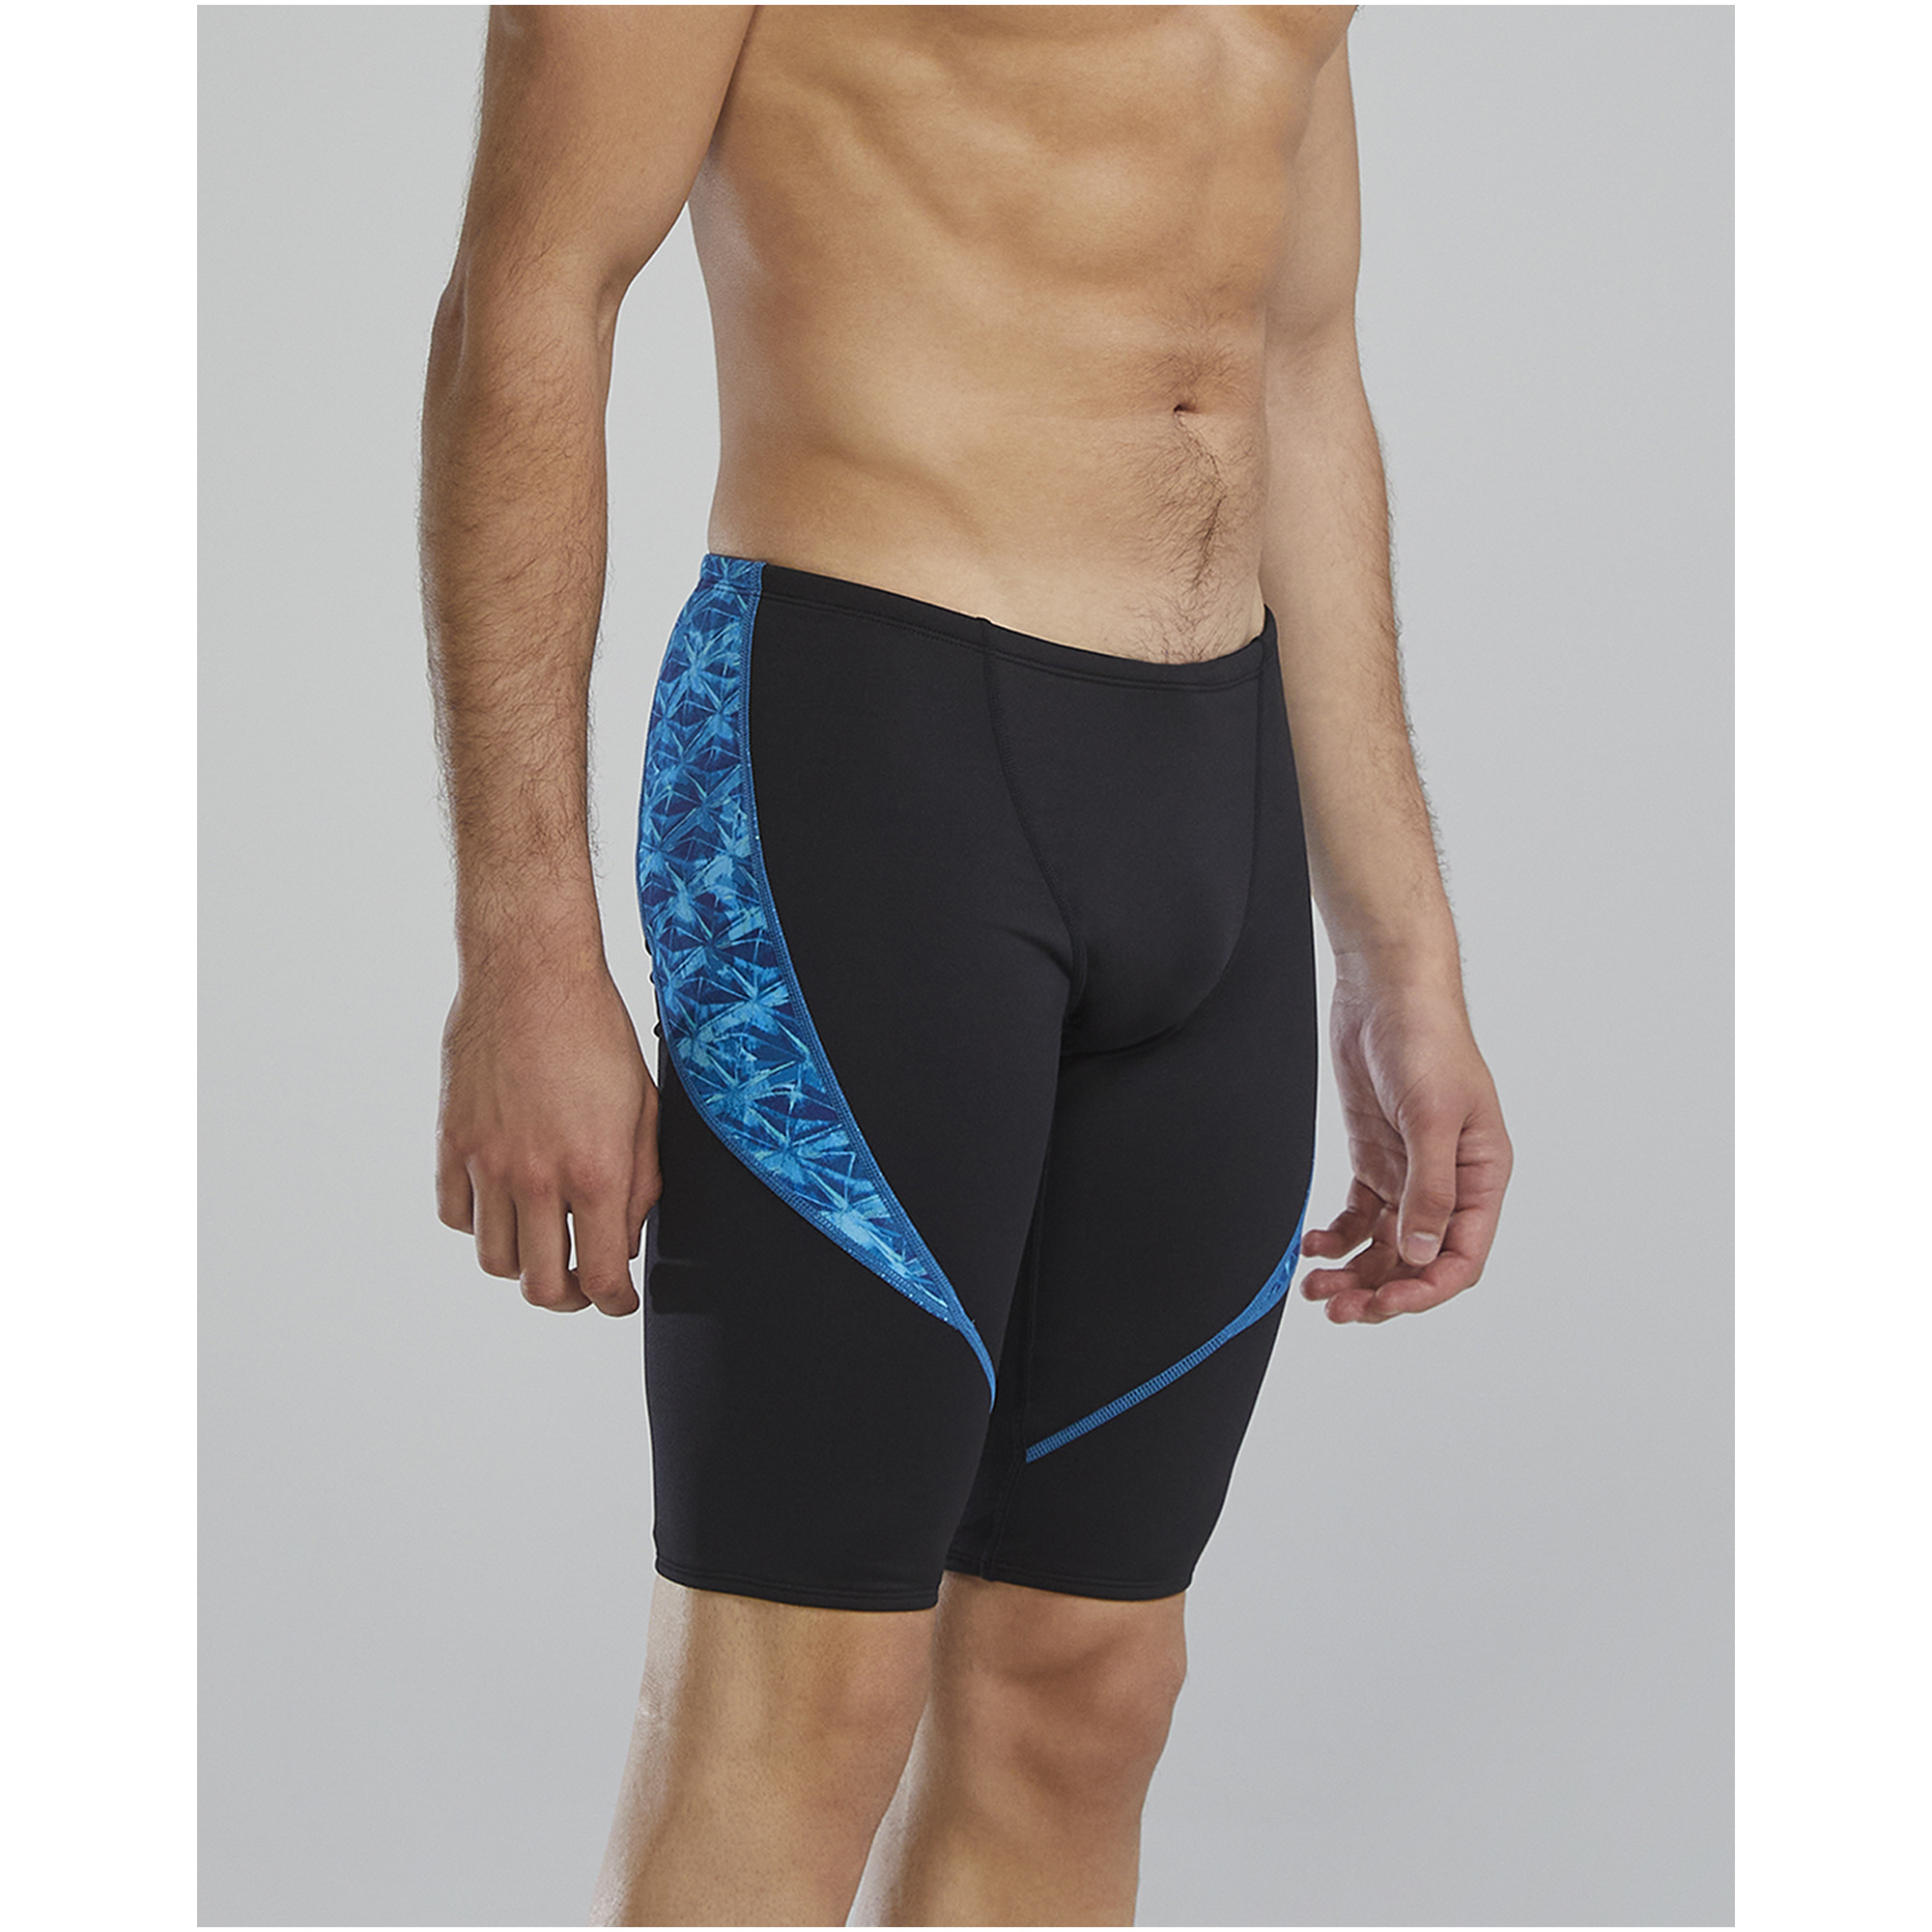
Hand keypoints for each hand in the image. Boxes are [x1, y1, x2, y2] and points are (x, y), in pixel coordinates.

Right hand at [435, 964, 658, 1314]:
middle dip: (569, 1298)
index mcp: (593, 1171)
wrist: (530, 977)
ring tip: (543, 1245)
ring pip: (494, 1260)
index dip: (615, 1303)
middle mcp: (535, 1177)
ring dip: (522, 1265)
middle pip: (541, 1286)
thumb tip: (624, 1235)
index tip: (619, 1300)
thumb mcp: (642, 1108)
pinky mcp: (452, 1142)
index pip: (599, 1277)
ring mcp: (486, 1163)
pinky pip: (456, 1216)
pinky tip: (503, 1205)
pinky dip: (479, 1225)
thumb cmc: (594, 1031)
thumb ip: (638, 1181)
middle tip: (582, 1284)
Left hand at [1299, 963, 1511, 1323]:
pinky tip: (1313, 1246)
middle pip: (1418, 1261)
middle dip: (1379, 1291)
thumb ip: (1430, 1186)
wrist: (1387, 990)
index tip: (1384, 1304)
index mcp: (1481, 1176)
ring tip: (1315, 1288)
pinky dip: (1338, 1238)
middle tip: (1336, 1308)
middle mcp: (1448, 1182)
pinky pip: (1360, 1217)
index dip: (1425, 1290)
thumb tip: (1422, 1253)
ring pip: (1385, 1246)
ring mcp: (1409, 1172)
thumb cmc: (1427, 1039)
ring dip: (1353, 1272)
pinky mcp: (1375, 1158)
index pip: (1461, 1257)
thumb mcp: (1433, 1115)